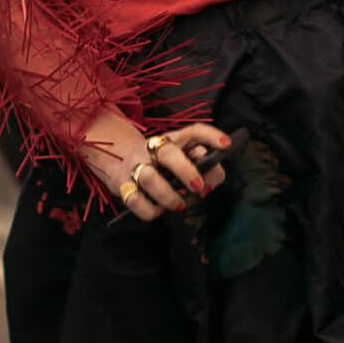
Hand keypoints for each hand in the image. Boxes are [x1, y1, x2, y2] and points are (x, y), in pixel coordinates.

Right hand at [83, 114, 229, 220]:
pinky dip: (150, 210)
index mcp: (173, 139)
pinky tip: (158, 211)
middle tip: (199, 188)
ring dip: (168, 196)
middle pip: (169, 153)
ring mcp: (136, 166)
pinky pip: (135, 200)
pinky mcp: (122, 184)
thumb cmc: (159, 163)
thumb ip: (200, 166)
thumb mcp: (179, 157)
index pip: (194, 131)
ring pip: (149, 178)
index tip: (226, 145)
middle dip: (186, 171)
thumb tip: (209, 183)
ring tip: (179, 205)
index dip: (210, 136)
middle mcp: (154, 149)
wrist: (116, 159)